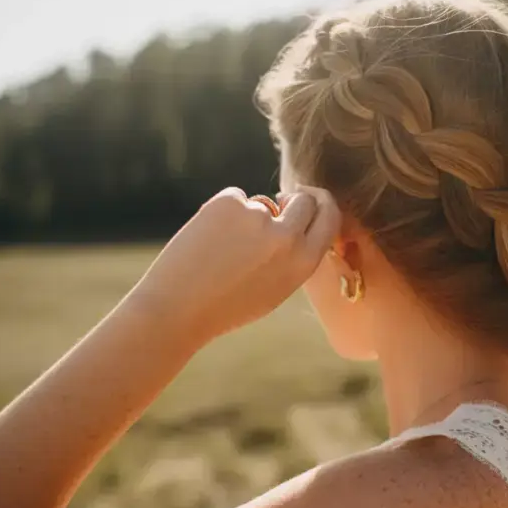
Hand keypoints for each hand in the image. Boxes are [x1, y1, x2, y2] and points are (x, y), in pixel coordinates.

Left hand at [127, 186, 340, 346]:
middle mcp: (286, 237)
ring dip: (247, 217)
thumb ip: (295, 257)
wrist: (178, 309)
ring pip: (261, 203)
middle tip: (276, 206)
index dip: (323, 205)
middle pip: (303, 200)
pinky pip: (234, 198)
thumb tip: (299, 223)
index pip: (330, 217)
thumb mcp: (277, 289)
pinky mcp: (229, 202)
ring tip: (222, 249)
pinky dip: (222, 212)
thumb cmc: (226, 306)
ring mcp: (258, 216)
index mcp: (304, 262)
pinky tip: (207, 238)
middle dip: (292, 200)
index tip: (314, 200)